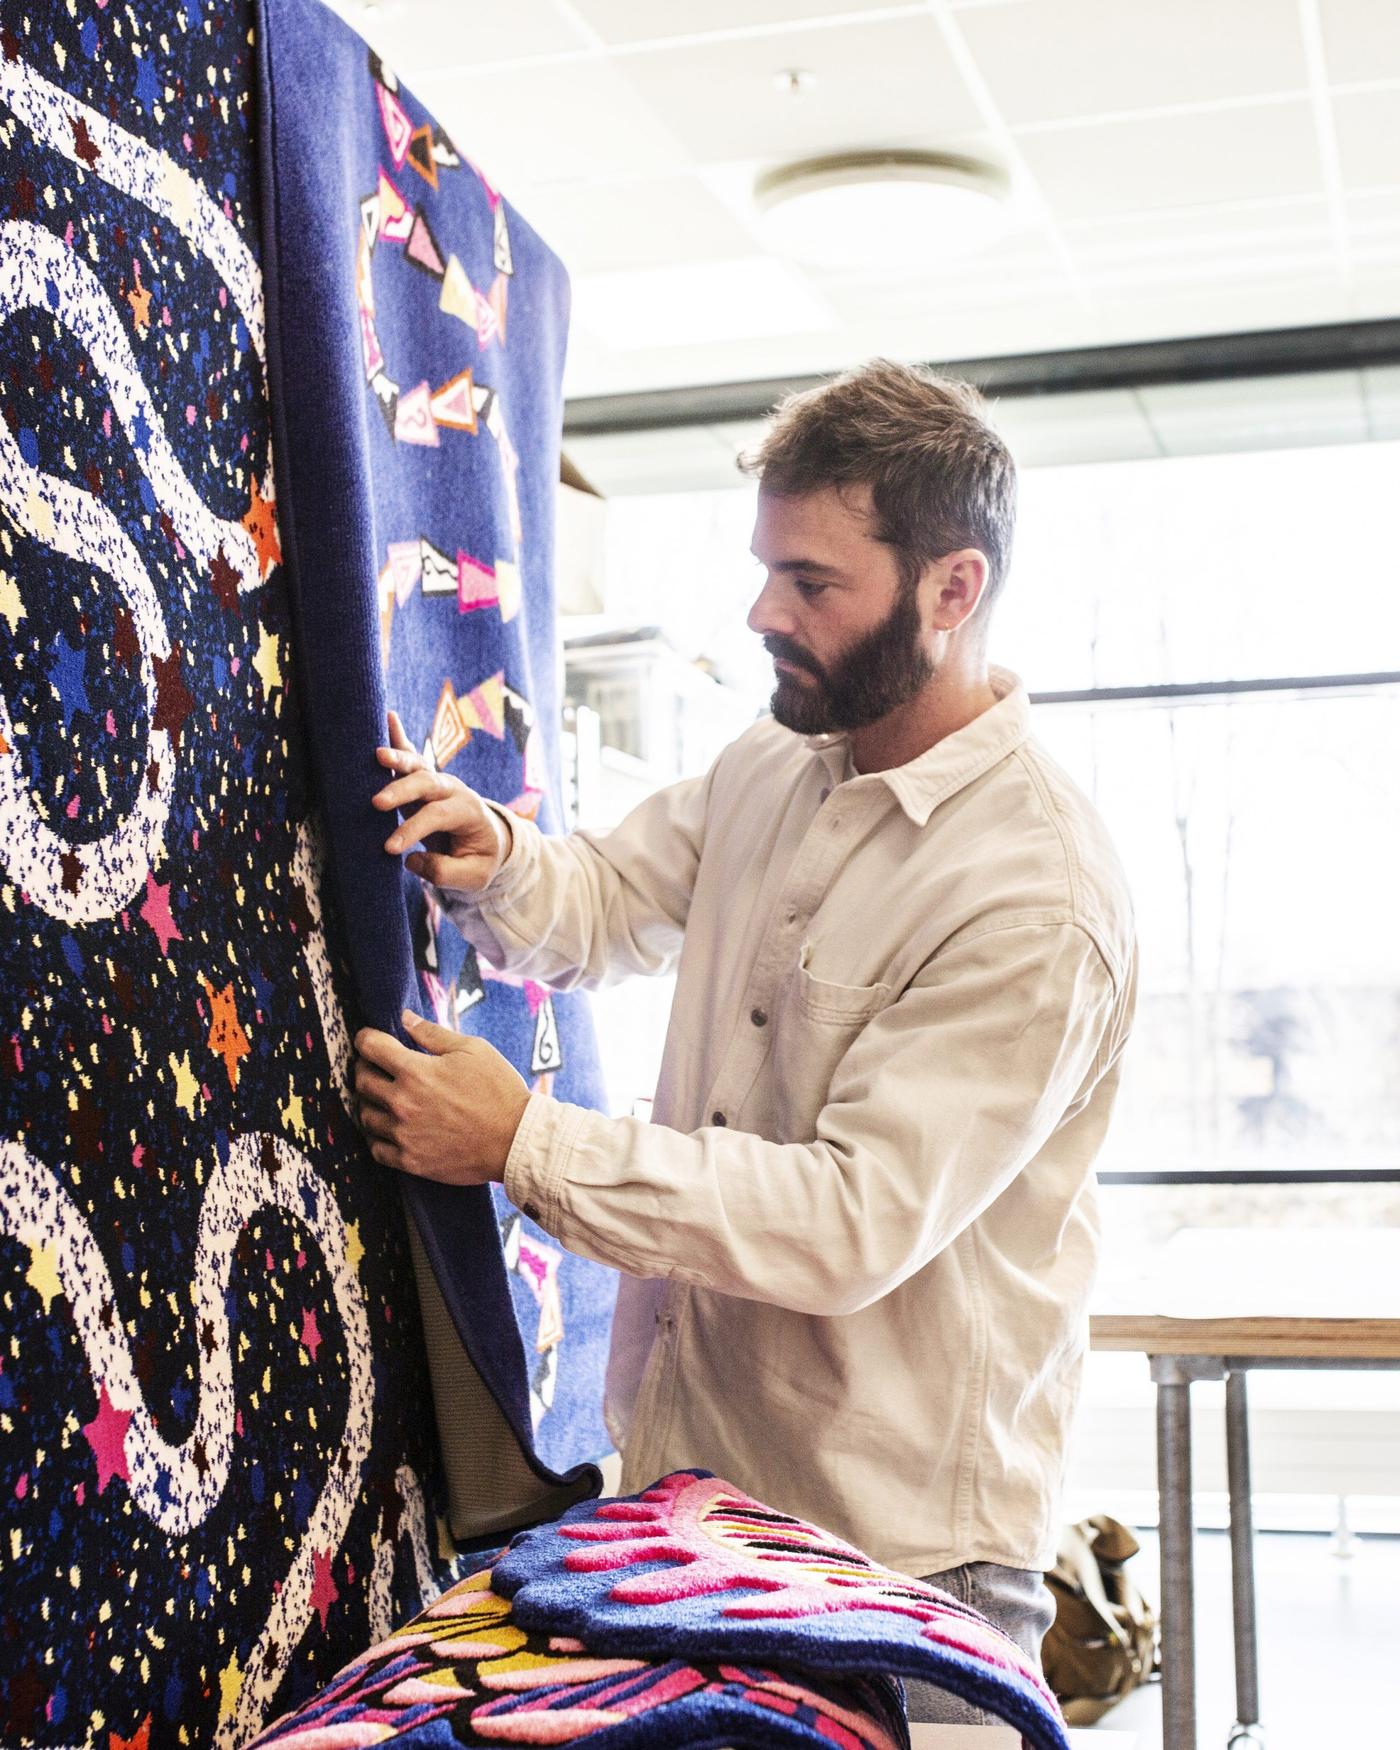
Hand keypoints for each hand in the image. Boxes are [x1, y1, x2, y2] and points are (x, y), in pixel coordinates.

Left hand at [353, 1010, 530, 1185]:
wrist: (516, 1141)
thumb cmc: (498, 1090)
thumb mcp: (473, 1050)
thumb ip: (433, 1034)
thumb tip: (405, 1018)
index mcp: (416, 1072)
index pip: (371, 1047)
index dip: (365, 1038)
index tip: (368, 1039)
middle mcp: (402, 1103)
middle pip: (362, 1081)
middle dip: (365, 1068)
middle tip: (376, 1067)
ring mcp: (404, 1135)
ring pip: (365, 1115)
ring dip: (369, 1102)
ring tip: (383, 1098)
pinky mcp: (410, 1161)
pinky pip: (375, 1148)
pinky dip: (376, 1136)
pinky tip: (388, 1128)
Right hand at [373, 710, 508, 891]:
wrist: (488, 839)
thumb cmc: (479, 858)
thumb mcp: (474, 876)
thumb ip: (446, 872)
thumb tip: (411, 861)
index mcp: (468, 811)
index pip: (438, 816)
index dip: (413, 830)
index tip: (390, 847)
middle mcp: (453, 790)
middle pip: (427, 784)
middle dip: (402, 791)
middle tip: (377, 803)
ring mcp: (438, 781)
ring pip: (418, 765)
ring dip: (398, 758)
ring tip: (377, 754)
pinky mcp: (424, 778)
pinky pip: (412, 754)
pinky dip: (398, 736)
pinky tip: (387, 717)